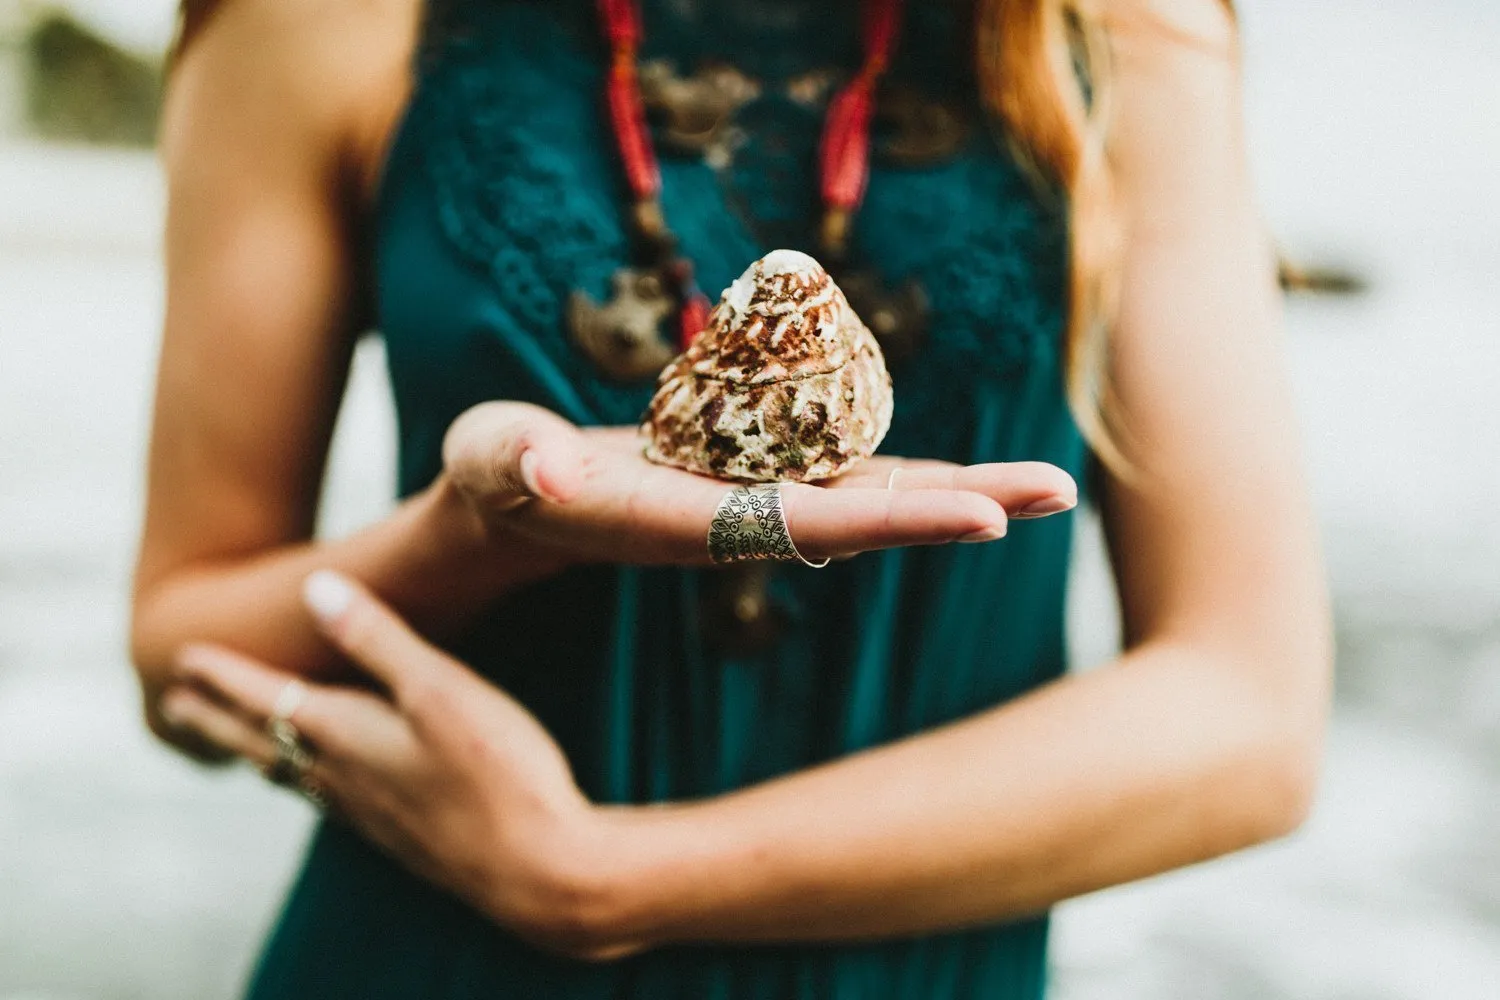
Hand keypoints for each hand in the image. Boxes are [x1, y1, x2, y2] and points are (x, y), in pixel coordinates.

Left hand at [159, 571, 632, 959]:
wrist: (540, 870)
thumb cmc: (496, 771)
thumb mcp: (438, 688)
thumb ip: (377, 638)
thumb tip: (316, 588)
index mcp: (344, 735)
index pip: (262, 697)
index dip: (222, 673)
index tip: (180, 653)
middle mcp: (342, 779)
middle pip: (260, 742)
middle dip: (215, 718)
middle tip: (174, 703)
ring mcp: (369, 814)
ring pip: (289, 777)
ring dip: (253, 751)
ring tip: (234, 741)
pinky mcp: (399, 835)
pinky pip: (323, 801)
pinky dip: (298, 781)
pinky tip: (321, 786)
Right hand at [441, 401, 1077, 565]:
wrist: (519, 509)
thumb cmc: (497, 480)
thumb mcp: (490, 462)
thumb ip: (509, 463)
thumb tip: (538, 464)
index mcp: (690, 524)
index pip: (806, 522)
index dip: (893, 517)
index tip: (982, 517)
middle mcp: (740, 523)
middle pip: (867, 515)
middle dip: (960, 505)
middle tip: (1059, 493)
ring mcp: (754, 504)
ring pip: (870, 497)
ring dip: (957, 492)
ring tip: (1046, 486)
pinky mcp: (753, 482)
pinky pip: (846, 474)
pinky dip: (912, 474)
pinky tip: (973, 479)